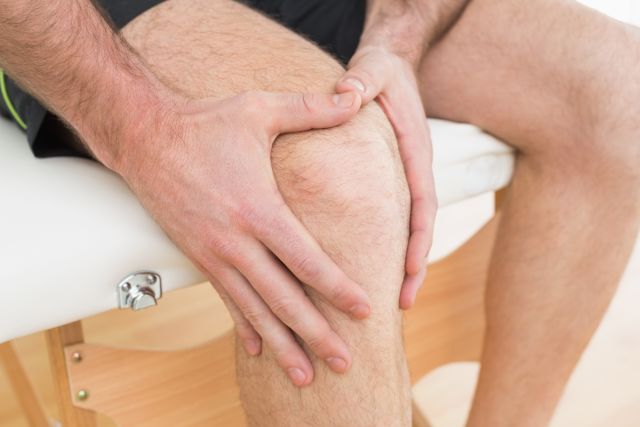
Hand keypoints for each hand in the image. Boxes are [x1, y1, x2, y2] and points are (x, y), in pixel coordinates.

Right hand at [116, 90, 367, 386]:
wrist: (144, 138)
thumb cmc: (205, 123)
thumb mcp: (259, 108)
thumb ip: (310, 108)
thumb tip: (355, 97)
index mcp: (257, 208)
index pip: (306, 260)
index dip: (337, 288)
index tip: (363, 312)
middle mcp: (236, 241)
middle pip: (283, 298)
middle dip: (316, 333)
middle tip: (344, 363)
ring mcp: (214, 254)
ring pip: (254, 310)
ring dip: (282, 344)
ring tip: (305, 376)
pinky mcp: (199, 258)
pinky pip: (226, 301)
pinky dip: (244, 327)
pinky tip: (259, 350)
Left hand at [336, 47, 436, 308]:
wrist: (390, 62)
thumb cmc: (382, 69)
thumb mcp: (372, 69)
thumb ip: (363, 80)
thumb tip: (348, 93)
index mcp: (415, 151)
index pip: (422, 202)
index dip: (418, 238)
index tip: (410, 270)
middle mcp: (414, 168)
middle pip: (420, 225)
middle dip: (414, 264)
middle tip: (402, 304)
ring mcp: (404, 175)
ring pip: (409, 226)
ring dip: (405, 261)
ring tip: (395, 300)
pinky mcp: (392, 177)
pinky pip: (394, 215)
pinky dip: (391, 243)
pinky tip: (371, 265)